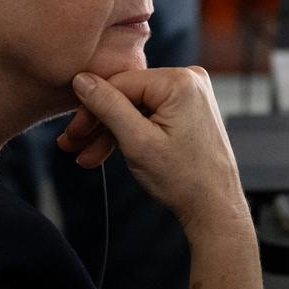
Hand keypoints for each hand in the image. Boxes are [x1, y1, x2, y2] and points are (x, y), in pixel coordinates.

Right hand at [57, 67, 246, 232]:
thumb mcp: (137, 142)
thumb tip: (81, 79)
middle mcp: (188, 78)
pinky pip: (149, 113)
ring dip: (110, 132)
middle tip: (71, 144)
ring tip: (85, 156)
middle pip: (126, 95)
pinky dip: (130, 132)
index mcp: (179, 81)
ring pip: (135, 106)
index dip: (90, 108)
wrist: (216, 210)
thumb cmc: (184, 181)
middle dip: (98, 124)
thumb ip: (107, 106)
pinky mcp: (188, 108)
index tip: (71, 132)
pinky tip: (105, 151)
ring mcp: (190, 93)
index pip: (119, 83)